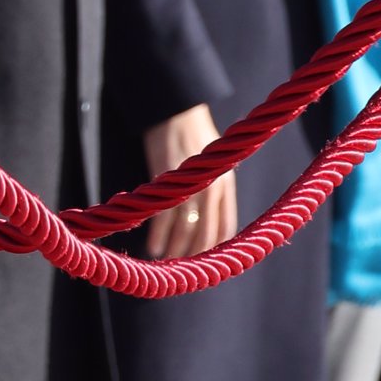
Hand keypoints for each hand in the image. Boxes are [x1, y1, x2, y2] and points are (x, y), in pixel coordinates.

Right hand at [142, 103, 236, 258]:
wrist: (177, 112)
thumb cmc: (193, 135)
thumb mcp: (213, 161)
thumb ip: (215, 187)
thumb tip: (206, 216)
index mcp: (227, 185)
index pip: (225, 227)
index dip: (214, 247)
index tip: (202, 260)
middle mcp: (214, 190)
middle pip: (206, 234)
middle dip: (193, 254)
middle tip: (181, 268)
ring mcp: (192, 188)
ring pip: (185, 231)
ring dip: (175, 250)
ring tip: (165, 260)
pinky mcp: (170, 183)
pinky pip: (165, 219)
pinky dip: (159, 236)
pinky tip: (154, 247)